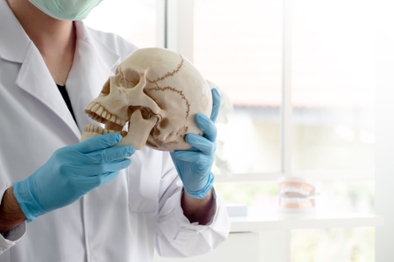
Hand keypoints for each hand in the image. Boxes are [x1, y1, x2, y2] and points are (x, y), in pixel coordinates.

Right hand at [13, 133, 133, 221]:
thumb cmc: (52, 173)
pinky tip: (116, 171)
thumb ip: (80, 152)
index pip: (90, 144)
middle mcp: (71, 163)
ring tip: (126, 160)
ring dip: (117, 165)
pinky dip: (109, 175)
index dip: (106, 140)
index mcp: (68, 152)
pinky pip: (99, 180)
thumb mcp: (62, 157)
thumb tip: (104, 148)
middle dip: (117, 152)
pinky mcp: (79, 188)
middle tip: (130, 149)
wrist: (37, 192)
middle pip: (100, 156)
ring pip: (102, 169)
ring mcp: (75, 176)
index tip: (118, 136)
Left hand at [170, 88, 220, 198]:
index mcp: (204, 132)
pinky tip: (179, 154)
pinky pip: (198, 159)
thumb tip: (156, 111)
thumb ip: (174, 127)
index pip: (211, 115)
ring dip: (198, 140)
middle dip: (206, 122)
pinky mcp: (205, 164)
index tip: (213, 89)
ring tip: (188, 137)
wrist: (191, 177)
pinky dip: (188, 156)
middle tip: (197, 116)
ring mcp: (208, 152)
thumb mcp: (179, 138)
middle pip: (212, 129)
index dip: (215, 103)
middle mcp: (209, 140)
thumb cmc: (185, 154)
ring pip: (207, 144)